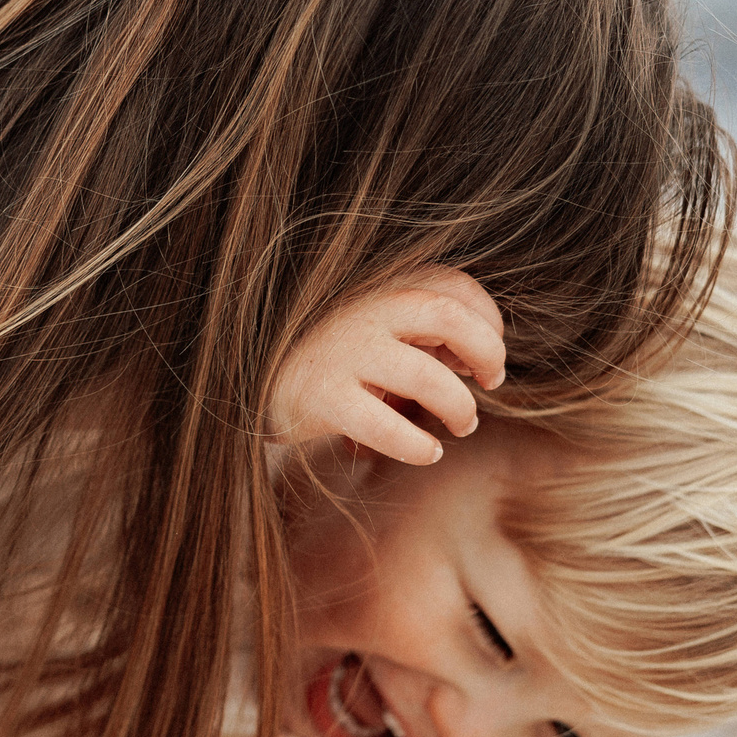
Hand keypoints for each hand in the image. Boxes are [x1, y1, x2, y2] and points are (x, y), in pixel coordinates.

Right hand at [267, 266, 505, 464]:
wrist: (247, 378)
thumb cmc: (331, 355)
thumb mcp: (376, 326)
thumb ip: (424, 328)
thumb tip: (482, 359)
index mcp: (381, 283)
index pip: (457, 287)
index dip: (488, 323)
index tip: (485, 358)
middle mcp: (363, 309)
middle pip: (452, 318)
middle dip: (487, 353)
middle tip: (489, 383)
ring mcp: (341, 352)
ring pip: (429, 380)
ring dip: (460, 408)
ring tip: (461, 424)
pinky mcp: (321, 397)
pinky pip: (388, 428)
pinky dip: (419, 446)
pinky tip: (428, 452)